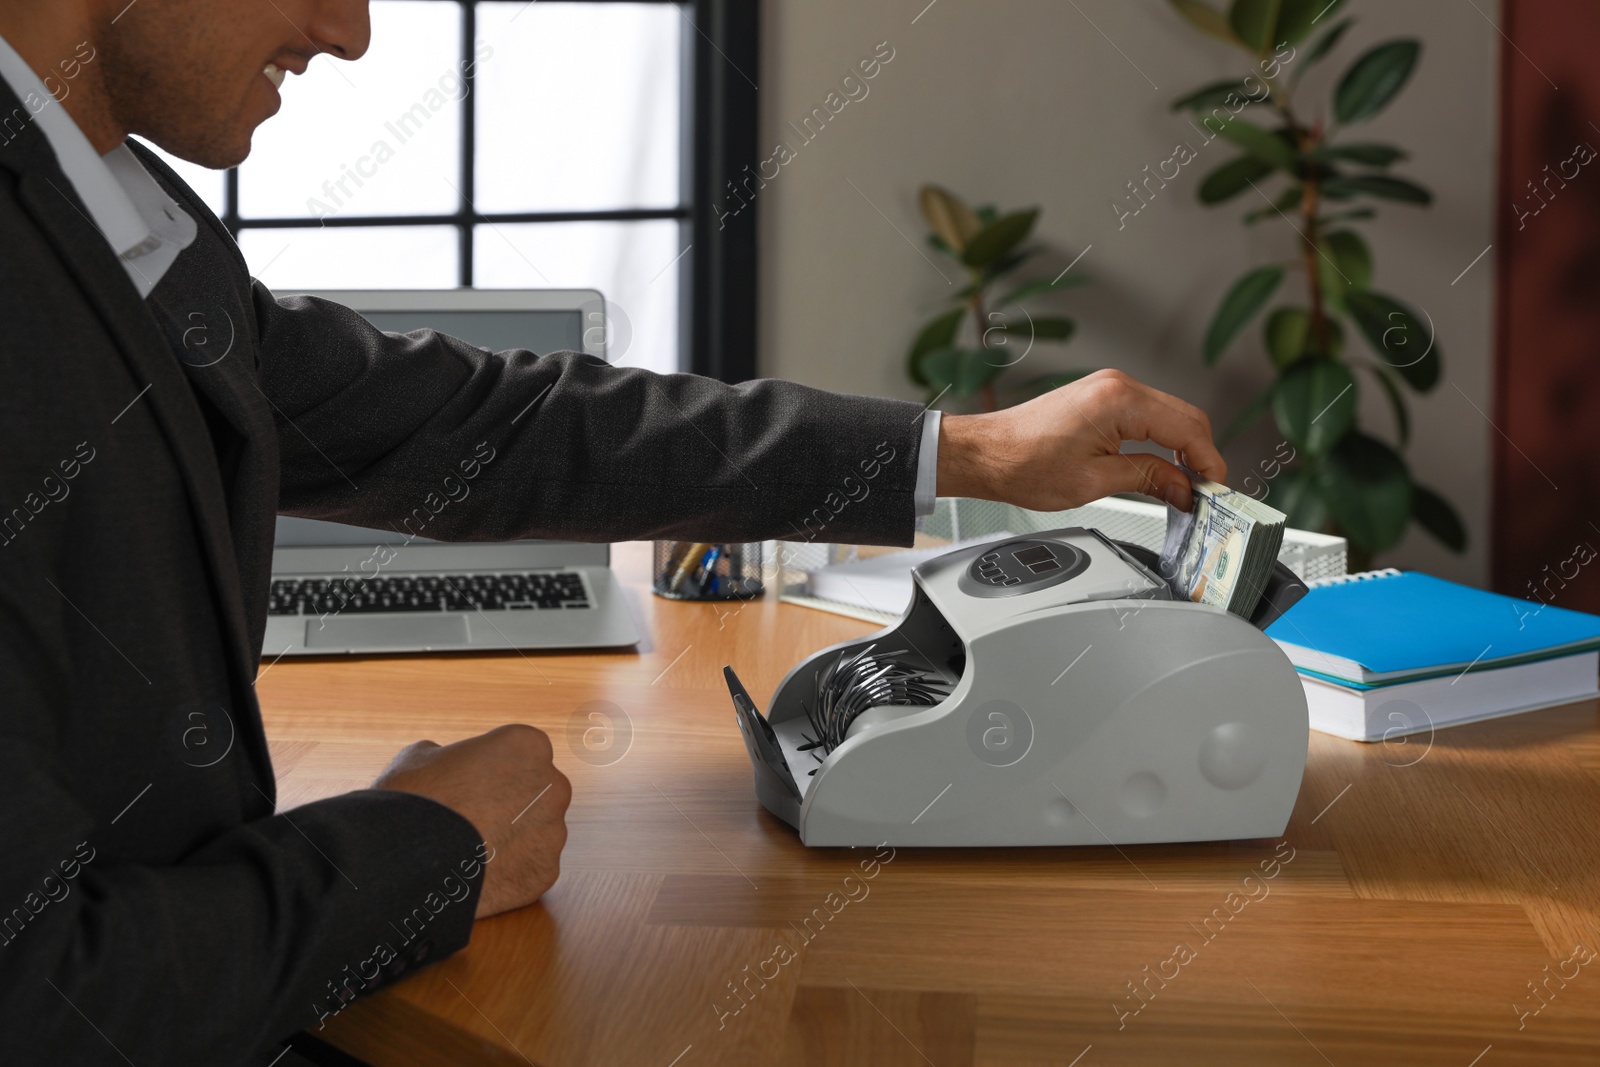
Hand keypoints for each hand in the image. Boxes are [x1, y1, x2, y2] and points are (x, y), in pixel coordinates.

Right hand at [372, 724, 570, 917]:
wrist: (408, 861)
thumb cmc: (413, 798)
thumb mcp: (421, 757)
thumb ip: (448, 755)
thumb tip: (445, 763)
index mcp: (528, 745)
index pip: (522, 753)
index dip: (496, 769)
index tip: (473, 784)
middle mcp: (553, 786)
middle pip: (537, 793)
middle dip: (512, 805)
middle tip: (474, 819)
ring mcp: (553, 832)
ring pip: (537, 833)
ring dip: (512, 839)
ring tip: (471, 851)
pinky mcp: (546, 872)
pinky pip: (530, 868)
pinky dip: (510, 872)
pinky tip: (479, 874)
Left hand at [935, 369, 1225, 511]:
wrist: (985, 453)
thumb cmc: (1023, 464)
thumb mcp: (1094, 482)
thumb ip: (1147, 480)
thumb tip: (1182, 488)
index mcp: (1119, 401)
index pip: (1188, 428)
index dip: (1208, 462)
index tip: (1214, 490)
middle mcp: (1117, 385)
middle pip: (1185, 417)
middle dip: (1200, 455)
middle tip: (1204, 493)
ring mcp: (1109, 387)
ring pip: (1169, 415)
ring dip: (1182, 447)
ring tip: (1184, 485)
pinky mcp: (1100, 396)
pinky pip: (1147, 413)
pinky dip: (1161, 438)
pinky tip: (1162, 465)